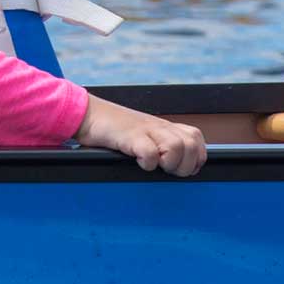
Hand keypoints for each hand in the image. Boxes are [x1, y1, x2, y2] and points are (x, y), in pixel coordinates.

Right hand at [75, 95, 206, 176]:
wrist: (87, 113)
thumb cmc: (114, 129)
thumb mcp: (143, 133)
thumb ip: (160, 143)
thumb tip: (177, 167)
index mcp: (164, 126)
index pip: (195, 140)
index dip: (194, 157)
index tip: (179, 167)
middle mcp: (159, 126)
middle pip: (191, 145)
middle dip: (184, 165)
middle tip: (167, 169)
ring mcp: (145, 129)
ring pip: (178, 147)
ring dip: (169, 163)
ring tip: (154, 164)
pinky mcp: (131, 136)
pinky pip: (150, 152)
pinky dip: (147, 162)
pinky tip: (138, 161)